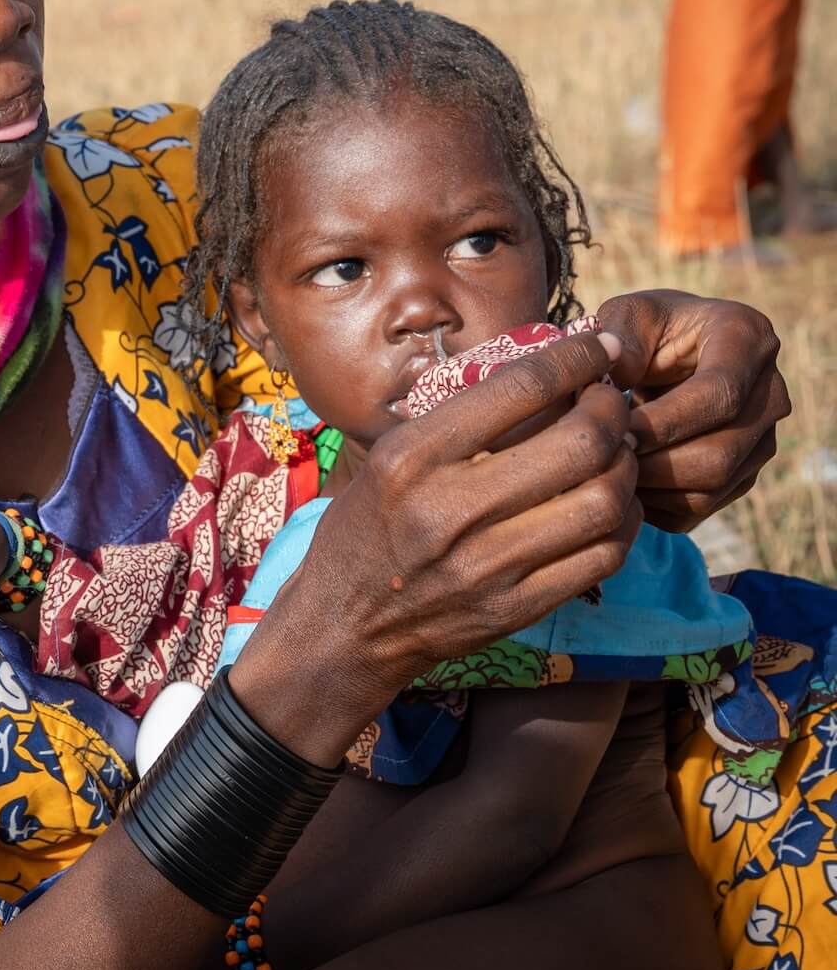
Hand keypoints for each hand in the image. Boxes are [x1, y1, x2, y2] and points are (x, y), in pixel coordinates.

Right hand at [231, 330, 639, 765]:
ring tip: (616, 452)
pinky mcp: (516, 609)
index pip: (521, 388)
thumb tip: (537, 369)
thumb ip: (455, 419)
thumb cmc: (366, 527)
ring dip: (625, 467)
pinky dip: (623, 522)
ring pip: (604, 502)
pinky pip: (602, 557)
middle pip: (579, 443)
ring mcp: (488, 565)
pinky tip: (612, 505)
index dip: (576, 358)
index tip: (599, 344)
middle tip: (612, 401)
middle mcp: (451, 508)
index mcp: (414, 457)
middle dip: (612, 411)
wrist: (344, 626)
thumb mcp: (388, 458)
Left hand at [597, 290, 789, 531]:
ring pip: (713, 486)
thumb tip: (618, 376)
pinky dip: (657, 504)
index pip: (718, 395)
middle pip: (720, 453)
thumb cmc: (641, 329)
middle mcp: (770, 393)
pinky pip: (703, 507)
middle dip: (654, 462)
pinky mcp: (745, 474)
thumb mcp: (626, 314)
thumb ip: (619, 335)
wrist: (663, 354)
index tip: (616, 430)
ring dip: (652, 487)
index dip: (665, 421)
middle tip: (603, 459)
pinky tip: (621, 483)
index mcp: (748, 338)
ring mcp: (763, 439)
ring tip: (606, 469)